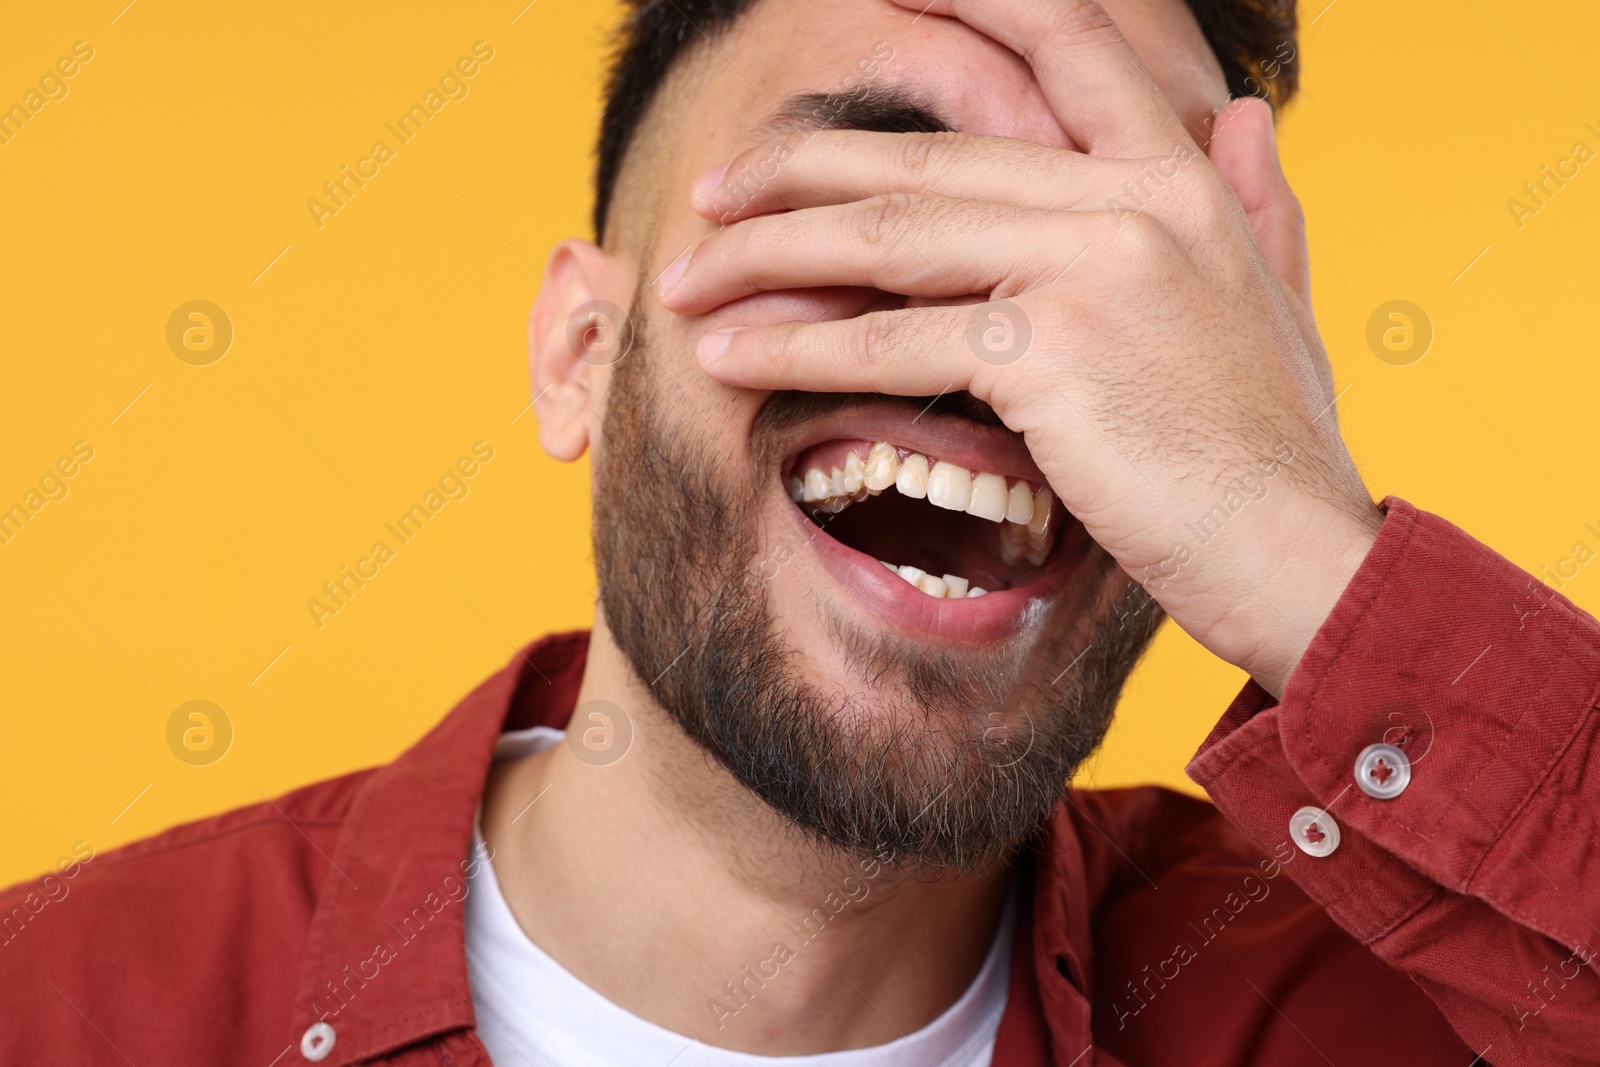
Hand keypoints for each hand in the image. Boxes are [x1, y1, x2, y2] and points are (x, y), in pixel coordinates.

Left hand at [659, 0, 1381, 695]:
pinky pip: (887, 342)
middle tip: (712, 194)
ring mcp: (1091, 268)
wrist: (1309, 557)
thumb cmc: (1278, 452)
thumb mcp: (1279, 304)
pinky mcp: (1050, 353)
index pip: (1064, 43)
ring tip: (687, 276)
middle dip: (796, 174)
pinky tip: (727, 357)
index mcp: (1180, 177)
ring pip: (886, 241)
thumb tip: (1247, 116)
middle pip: (923, 160)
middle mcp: (1135, 199)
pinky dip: (794, 350)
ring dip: (766, 257)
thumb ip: (1256, 206)